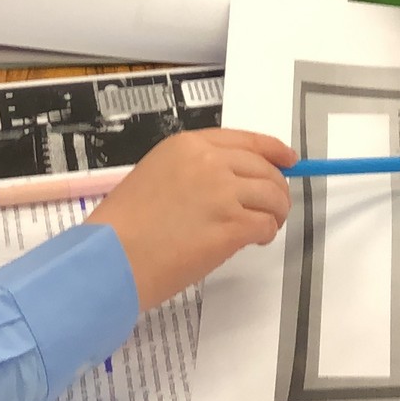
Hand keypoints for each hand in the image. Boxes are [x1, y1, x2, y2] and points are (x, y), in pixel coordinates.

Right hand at [84, 128, 294, 307]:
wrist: (110, 259)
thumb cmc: (122, 226)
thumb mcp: (154, 176)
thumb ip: (192, 172)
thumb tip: (229, 184)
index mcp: (187, 145)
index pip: (246, 141)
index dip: (273, 150)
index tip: (288, 159)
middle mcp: (209, 163)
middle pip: (265, 169)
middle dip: (276, 189)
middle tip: (274, 208)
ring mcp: (223, 194)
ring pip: (272, 196)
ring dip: (275, 213)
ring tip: (264, 227)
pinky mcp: (231, 226)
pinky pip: (265, 224)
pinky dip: (265, 233)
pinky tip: (253, 241)